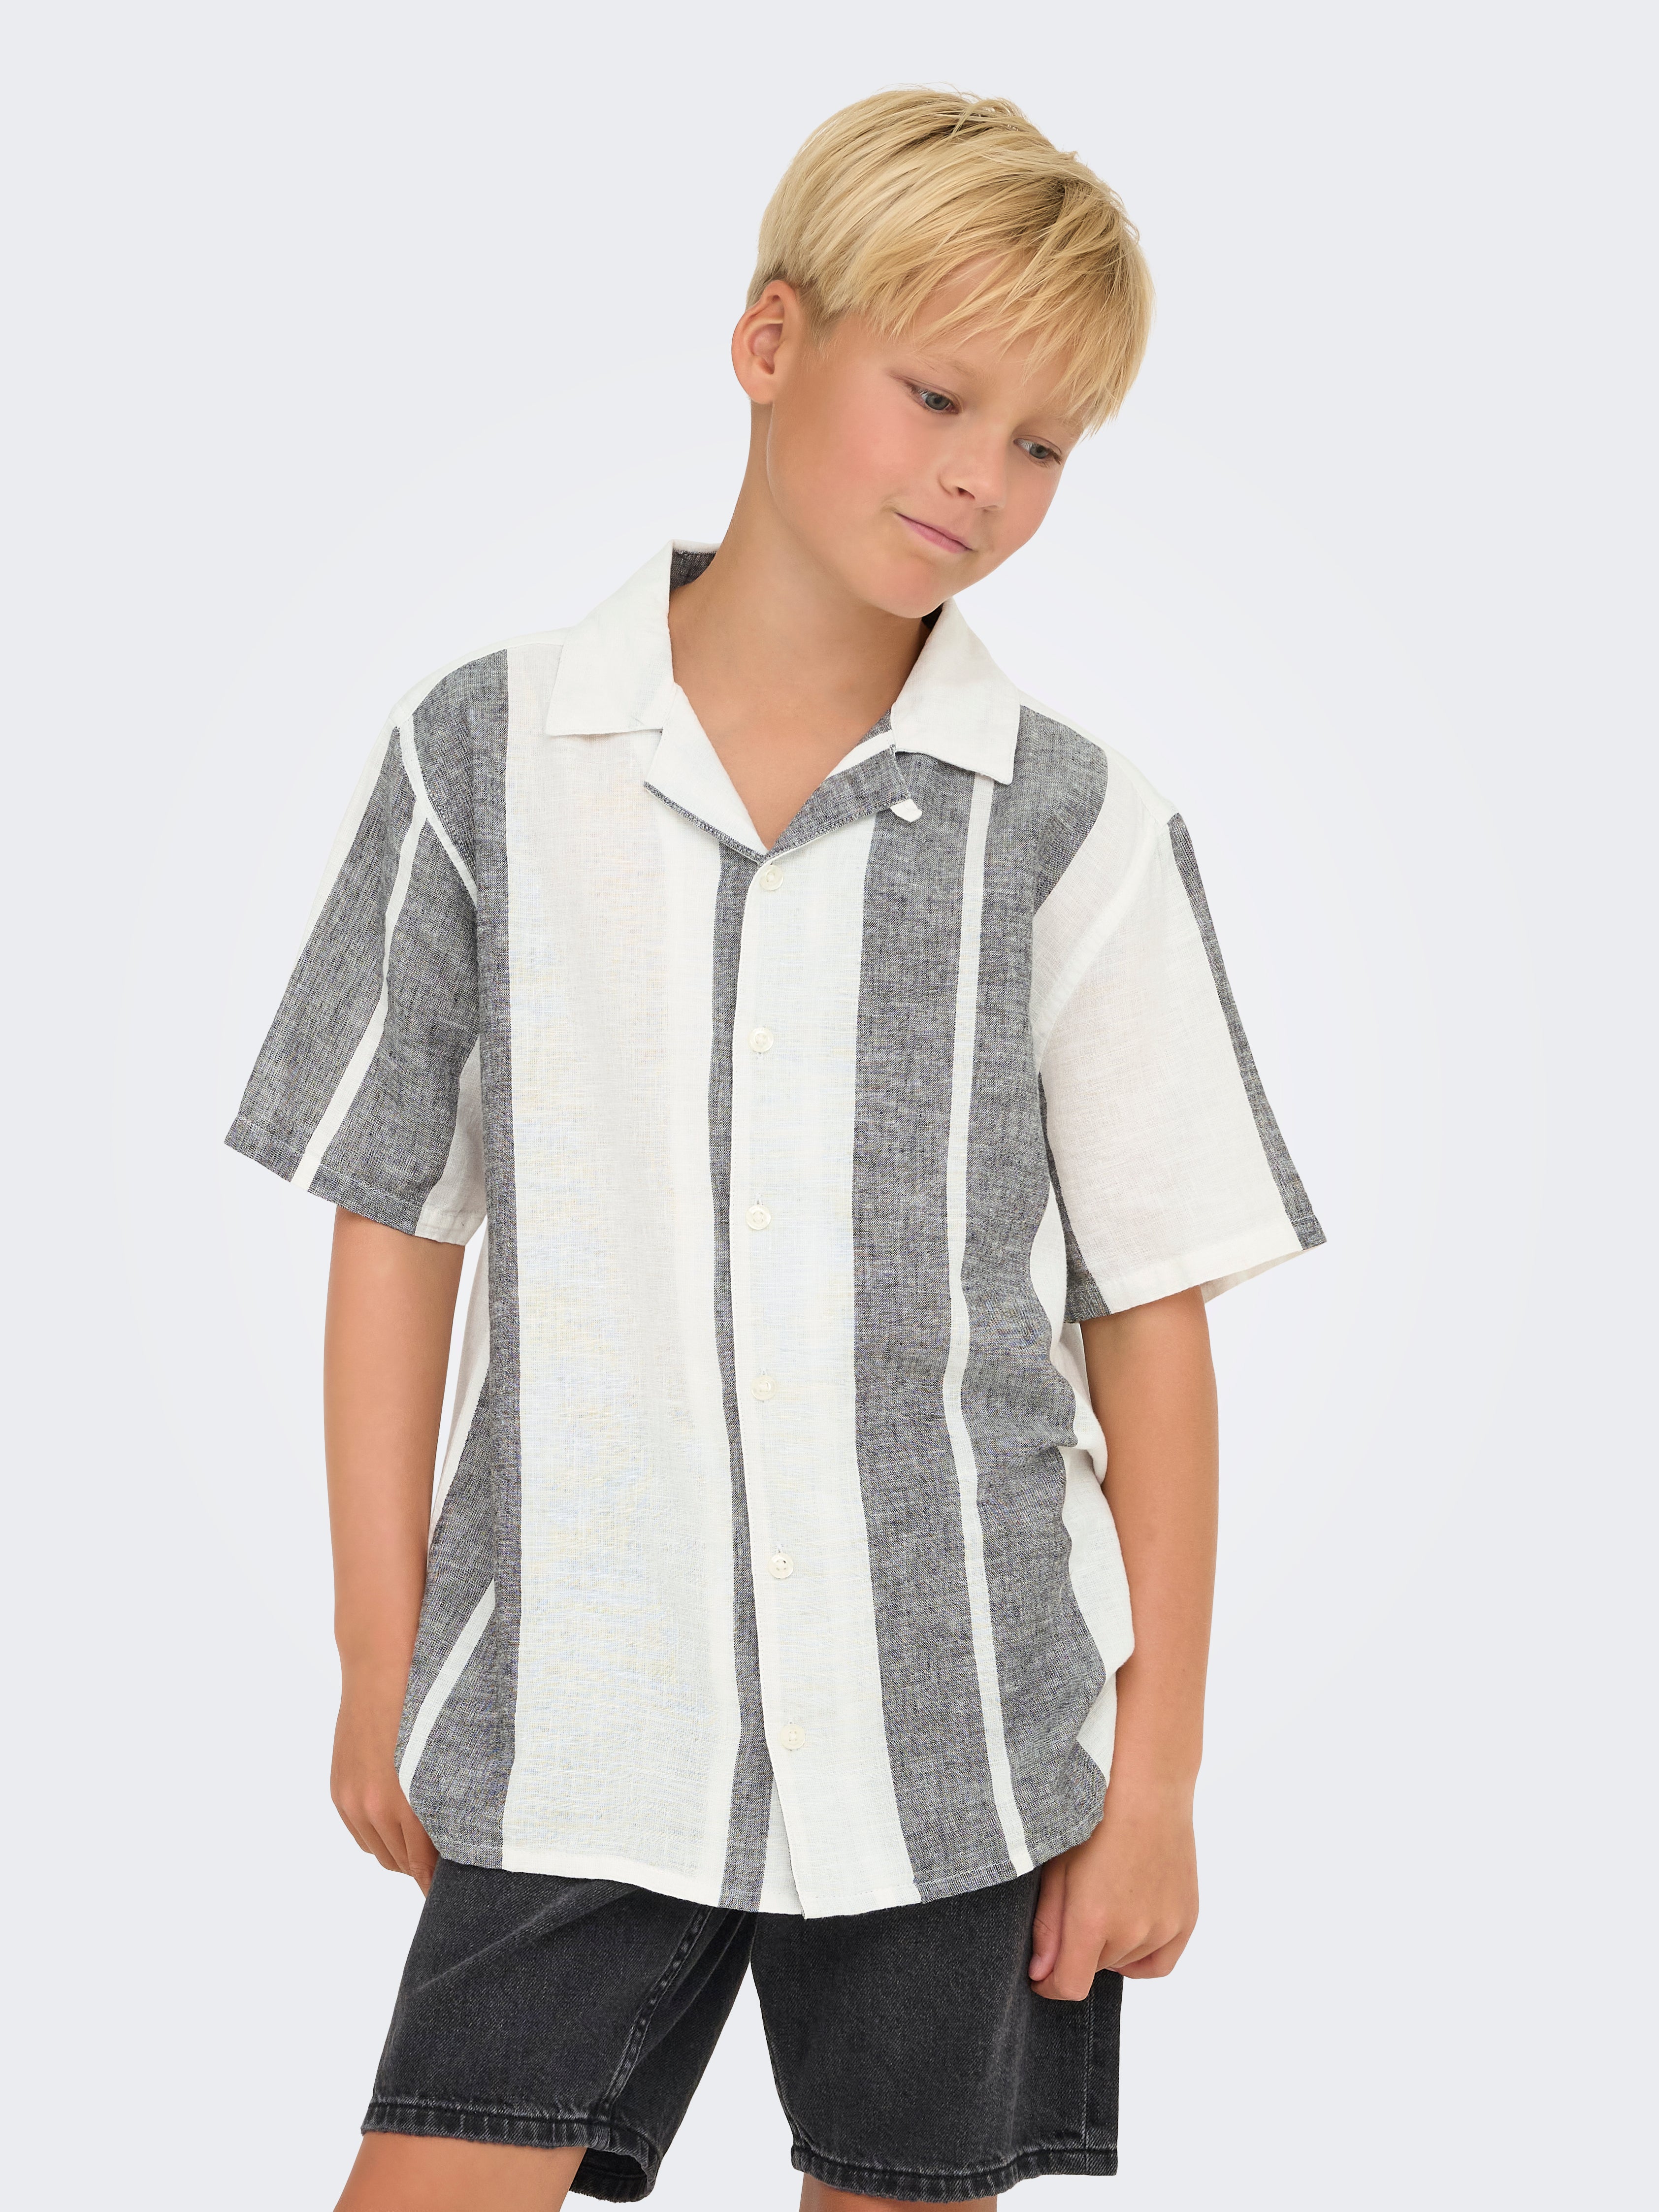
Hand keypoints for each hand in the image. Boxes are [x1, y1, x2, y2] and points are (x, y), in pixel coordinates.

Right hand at [330, 1670, 437, 1892]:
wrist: (380, 1667)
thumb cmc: (426, 1703)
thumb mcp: (446, 1755)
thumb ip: (448, 1799)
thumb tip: (460, 1833)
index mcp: (408, 1801)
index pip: (424, 1864)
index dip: (437, 1882)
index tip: (452, 1892)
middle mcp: (375, 1807)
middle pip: (401, 1864)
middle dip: (422, 1868)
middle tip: (444, 1865)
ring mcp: (353, 1800)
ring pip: (379, 1852)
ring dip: (399, 1854)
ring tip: (422, 1845)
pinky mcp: (339, 1791)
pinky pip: (360, 1834)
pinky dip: (377, 1837)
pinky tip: (395, 1825)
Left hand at [1028, 1778, 1198, 1997]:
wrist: (1148, 1787)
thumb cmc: (1094, 1818)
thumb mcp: (1056, 1867)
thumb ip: (1047, 1927)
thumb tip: (1041, 1975)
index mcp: (1093, 1918)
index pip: (1070, 1985)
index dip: (1048, 1985)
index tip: (1040, 1973)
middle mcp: (1133, 1931)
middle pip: (1095, 1969)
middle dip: (1078, 1949)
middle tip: (1076, 1903)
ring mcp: (1164, 1927)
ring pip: (1124, 1963)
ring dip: (1110, 1946)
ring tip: (1106, 1896)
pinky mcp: (1187, 1919)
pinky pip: (1159, 1962)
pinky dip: (1140, 1956)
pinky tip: (1130, 1928)